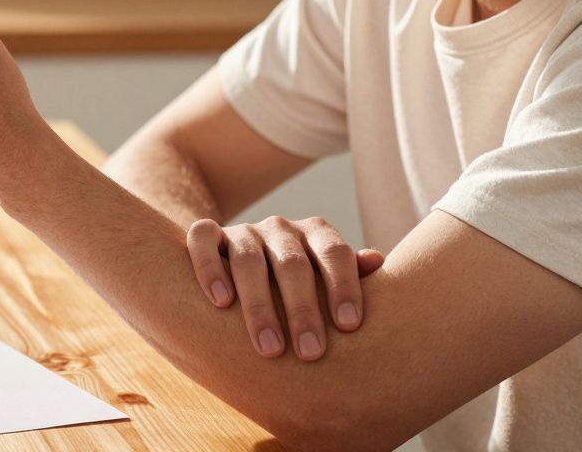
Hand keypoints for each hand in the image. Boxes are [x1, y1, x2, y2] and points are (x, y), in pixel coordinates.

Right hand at [187, 216, 384, 360]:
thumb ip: (351, 275)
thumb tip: (377, 261)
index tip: (349, 326)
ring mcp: (242, 231)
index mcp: (315, 234)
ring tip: (270, 349)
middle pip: (293, 263)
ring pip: (248, 259)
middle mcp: (280, 228)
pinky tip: (221, 302)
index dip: (343, 287)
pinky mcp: (208, 236)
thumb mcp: (325, 280)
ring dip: (259, 305)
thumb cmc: (297, 287)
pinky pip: (203, 239)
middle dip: (303, 309)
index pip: (335, 254)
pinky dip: (210, 267)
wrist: (240, 268)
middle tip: (311, 353)